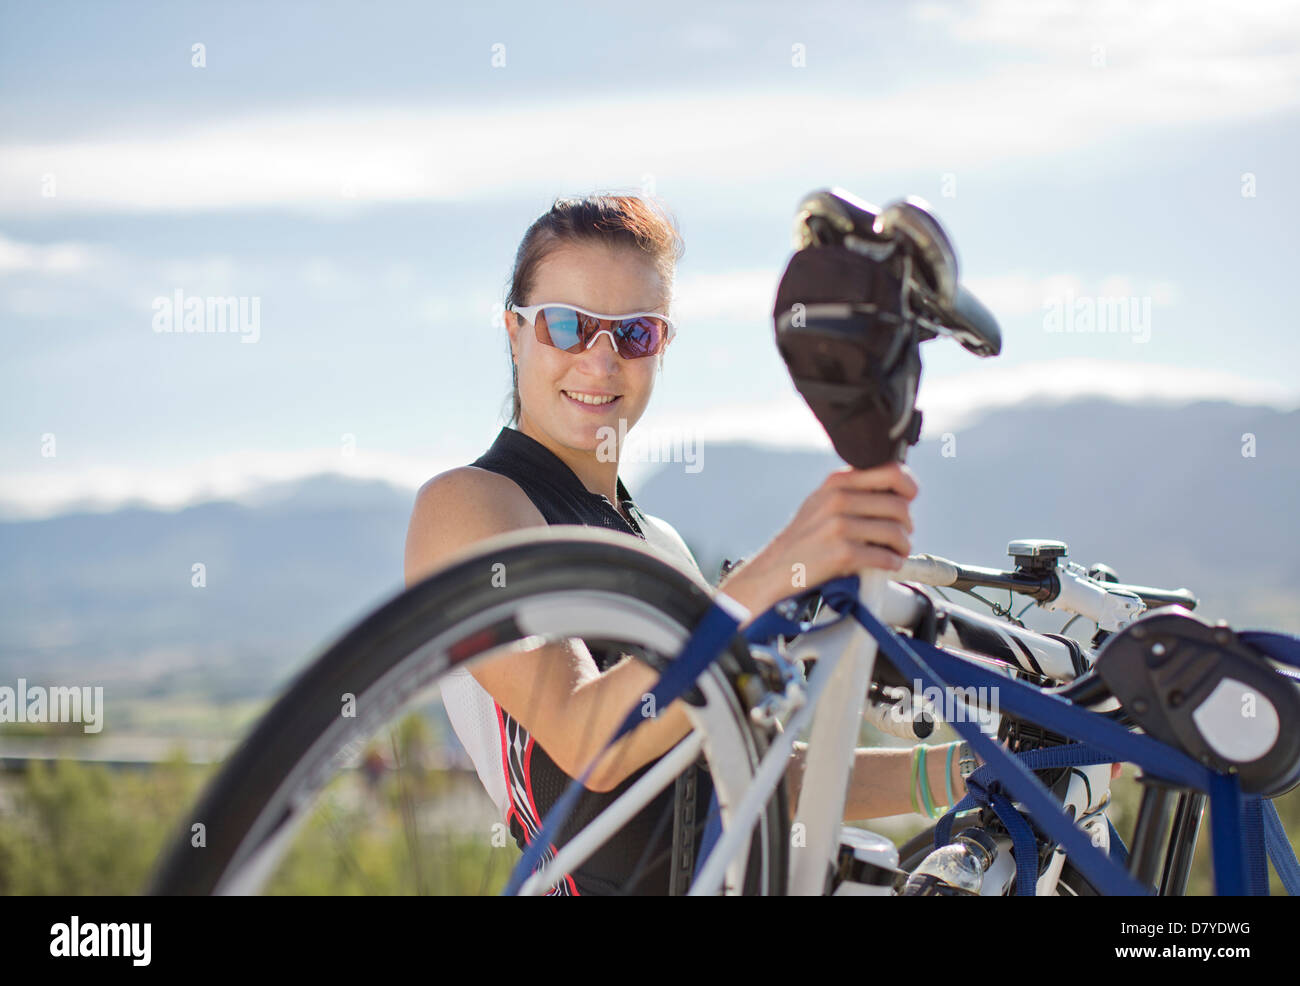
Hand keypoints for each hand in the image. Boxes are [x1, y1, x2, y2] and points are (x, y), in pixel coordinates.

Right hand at [720, 462, 916, 617]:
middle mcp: (837, 499)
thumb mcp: (822, 502)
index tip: (908, 500)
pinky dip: (891, 563)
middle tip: (900, 536)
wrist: (774, 569)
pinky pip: (884, 557)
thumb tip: (897, 491)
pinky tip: (886, 565)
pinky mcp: (842, 553)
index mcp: (836, 482)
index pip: (892, 471)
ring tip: (896, 553)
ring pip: (895, 532)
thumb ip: (853, 491)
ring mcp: (838, 526)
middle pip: (898, 506)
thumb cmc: (804, 539)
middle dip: (906, 525)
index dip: (909, 487)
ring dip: (902, 547)